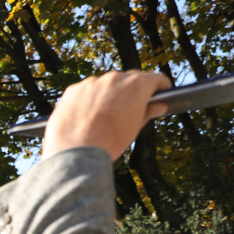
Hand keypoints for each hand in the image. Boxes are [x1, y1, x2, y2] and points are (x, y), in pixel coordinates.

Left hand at [43, 70, 169, 160]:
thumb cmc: (109, 143)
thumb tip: (159, 106)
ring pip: (105, 85)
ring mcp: (92, 83)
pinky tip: (86, 115)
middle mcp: (114, 78)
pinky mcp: (73, 90)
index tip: (160, 93)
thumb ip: (148, 113)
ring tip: (105, 113)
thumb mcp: (134, 128)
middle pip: (128, 80)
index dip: (160, 87)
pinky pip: (85, 91)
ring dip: (108, 94)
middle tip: (131, 105)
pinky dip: (88, 99)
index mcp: (136, 85)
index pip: (155, 79)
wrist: (76, 155)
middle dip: (132, 91)